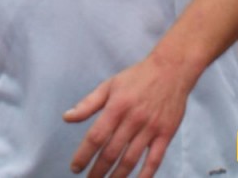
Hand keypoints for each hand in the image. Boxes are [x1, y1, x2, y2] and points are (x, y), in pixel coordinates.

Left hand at [64, 56, 190, 177]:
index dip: (84, 154)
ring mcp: (150, 128)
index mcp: (116, 107)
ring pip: (131, 159)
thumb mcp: (109, 85)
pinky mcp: (166, 134)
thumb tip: (67, 118)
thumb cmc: (136, 78)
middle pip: (111, 152)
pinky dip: (145, 174)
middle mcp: (132, 119)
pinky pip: (155, 160)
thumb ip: (88, 104)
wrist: (171, 70)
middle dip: (98, 170)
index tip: (75, 167)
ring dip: (117, 176)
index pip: (96, 136)